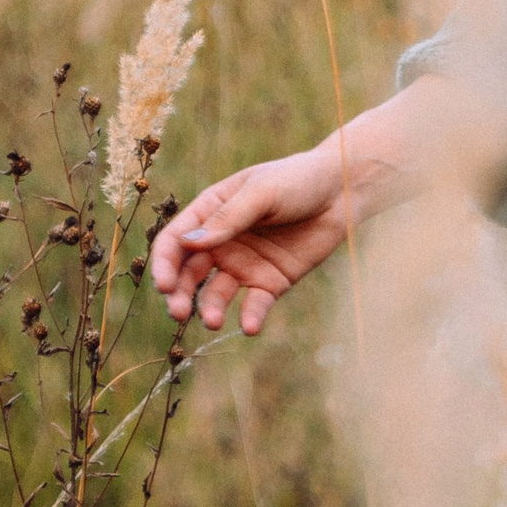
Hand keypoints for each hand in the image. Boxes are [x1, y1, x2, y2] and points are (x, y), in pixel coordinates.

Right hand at [150, 142, 362, 336]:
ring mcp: (244, 264)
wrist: (342, 191)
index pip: (175, 242)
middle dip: (180, 295)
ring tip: (213, 321)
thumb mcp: (261, 192)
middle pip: (188, 273)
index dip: (164, 264)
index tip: (165, 285)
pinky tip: (250, 327)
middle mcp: (221, 243)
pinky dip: (250, 316)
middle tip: (178, 312)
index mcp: (210, 213)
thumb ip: (228, 219)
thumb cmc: (298, 180)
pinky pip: (254, 304)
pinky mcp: (271, 282)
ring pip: (216, 293)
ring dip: (210, 309)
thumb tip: (188, 243)